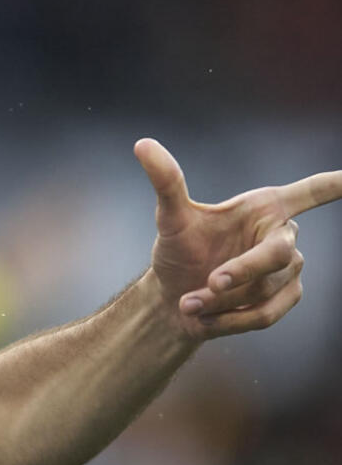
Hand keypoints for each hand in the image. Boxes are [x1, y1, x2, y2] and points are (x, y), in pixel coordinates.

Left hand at [135, 138, 341, 340]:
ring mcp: (289, 269)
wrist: (173, 299)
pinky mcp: (286, 299)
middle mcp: (284, 235)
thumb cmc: (178, 251)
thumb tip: (142, 144)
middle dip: (243, 271)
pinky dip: (229, 320)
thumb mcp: (171, 218)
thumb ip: (167, 182)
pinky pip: (265, 315)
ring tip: (188, 302)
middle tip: (209, 282)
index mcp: (265, 207)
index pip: (312, 191)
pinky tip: (203, 318)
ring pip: (264, 290)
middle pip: (278, 254)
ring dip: (220, 301)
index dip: (336, 185)